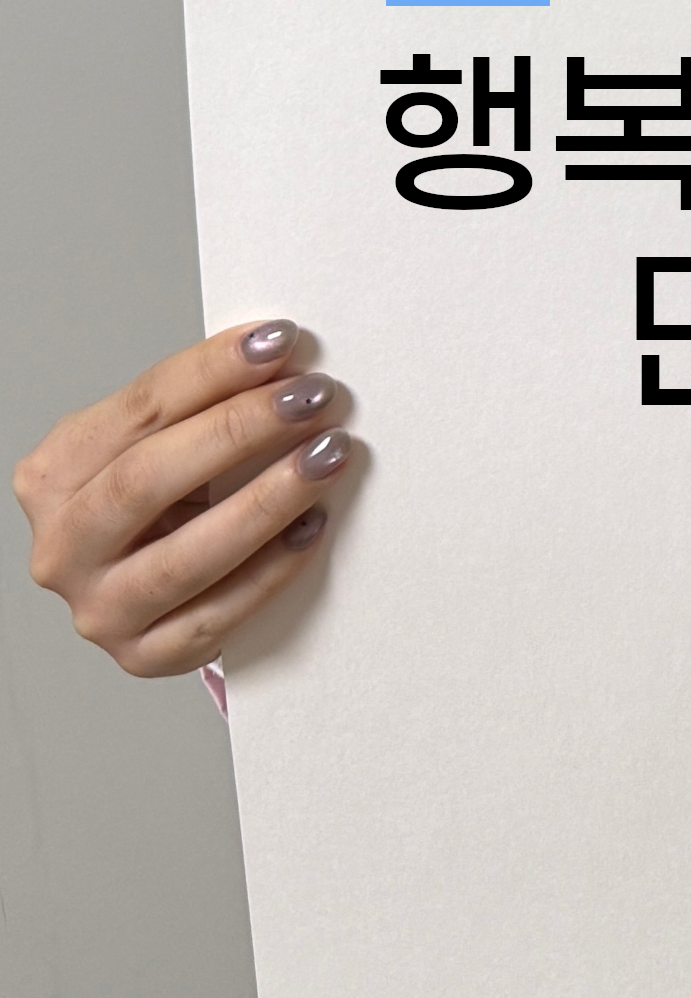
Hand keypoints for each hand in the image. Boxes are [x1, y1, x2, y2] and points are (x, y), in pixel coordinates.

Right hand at [16, 321, 353, 678]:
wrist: (147, 581)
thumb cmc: (162, 497)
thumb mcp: (158, 440)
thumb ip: (203, 403)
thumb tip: (284, 356)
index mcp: (55, 475)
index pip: (138, 410)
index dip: (212, 370)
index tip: (280, 340)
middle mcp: (63, 547)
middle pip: (147, 479)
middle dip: (239, 430)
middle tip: (312, 398)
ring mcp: (99, 610)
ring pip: (183, 556)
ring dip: (267, 499)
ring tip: (328, 456)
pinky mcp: (145, 657)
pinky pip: (215, 615)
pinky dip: (271, 570)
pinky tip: (311, 527)